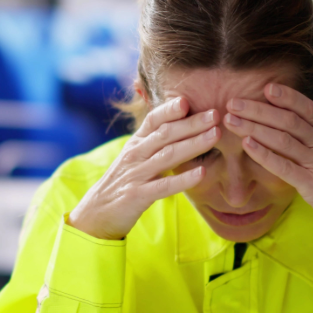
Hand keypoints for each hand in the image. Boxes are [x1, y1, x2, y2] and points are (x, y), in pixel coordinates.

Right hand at [68, 97, 218, 239]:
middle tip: (215, 114)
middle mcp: (135, 154)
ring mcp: (136, 174)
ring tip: (215, 135)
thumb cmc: (124, 182)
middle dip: (192, 123)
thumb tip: (181, 122)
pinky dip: (184, 179)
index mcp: (136, 143)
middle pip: (165, 134)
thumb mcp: (136, 156)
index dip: (170, 109)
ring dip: (193, 144)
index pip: (153, 120)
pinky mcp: (138, 195)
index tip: (189, 100)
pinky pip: (164, 185)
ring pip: (168, 155)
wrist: (97, 212)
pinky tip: (202, 173)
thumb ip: (154, 141)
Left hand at [222, 83, 312, 227]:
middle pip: (287, 120)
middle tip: (232, 102)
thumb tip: (288, 117)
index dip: (285, 96)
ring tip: (231, 120)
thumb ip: (310, 134)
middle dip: (257, 109)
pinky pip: (285, 166)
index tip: (264, 86)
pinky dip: (264, 154)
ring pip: (283, 140)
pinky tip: (247, 144)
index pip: (305, 108)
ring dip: (254, 127)